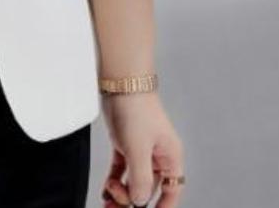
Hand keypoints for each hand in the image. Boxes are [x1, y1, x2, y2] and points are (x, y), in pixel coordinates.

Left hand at [98, 91, 184, 206]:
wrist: (121, 83)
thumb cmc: (137, 109)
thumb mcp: (139, 150)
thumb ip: (141, 179)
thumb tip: (140, 202)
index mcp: (170, 158)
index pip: (171, 192)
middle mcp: (158, 157)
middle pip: (149, 190)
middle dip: (133, 200)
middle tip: (116, 206)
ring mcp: (141, 151)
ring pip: (133, 182)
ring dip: (121, 193)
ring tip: (108, 196)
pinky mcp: (125, 144)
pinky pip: (121, 171)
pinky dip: (114, 181)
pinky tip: (106, 190)